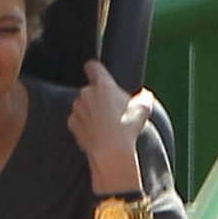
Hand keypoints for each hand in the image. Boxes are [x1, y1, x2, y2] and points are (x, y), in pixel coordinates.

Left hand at [68, 61, 154, 187]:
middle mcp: (87, 93)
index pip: (93, 66)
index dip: (95, 69)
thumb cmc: (127, 128)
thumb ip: (144, 97)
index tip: (97, 73)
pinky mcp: (72, 122)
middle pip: (91, 89)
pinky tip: (96, 132)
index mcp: (103, 85)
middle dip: (98, 97)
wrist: (111, 151)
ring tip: (105, 124)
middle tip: (111, 110)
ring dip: (90, 111)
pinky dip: (84, 124)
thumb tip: (146, 95)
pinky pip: (78, 119)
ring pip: (83, 105)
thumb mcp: (144, 109)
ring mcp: (77, 108)